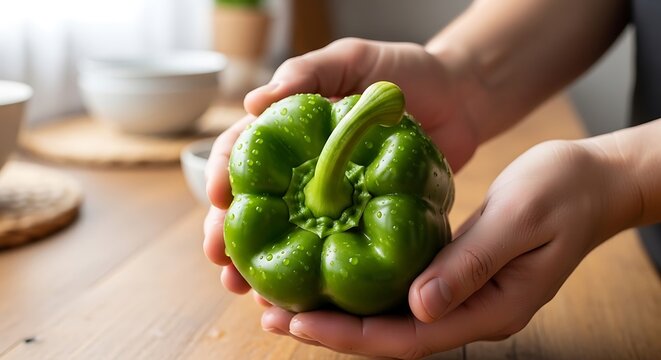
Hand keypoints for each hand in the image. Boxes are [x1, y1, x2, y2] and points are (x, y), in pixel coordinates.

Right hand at [204, 38, 478, 291]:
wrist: (461, 100)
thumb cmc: (407, 73)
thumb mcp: (352, 61)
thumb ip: (307, 74)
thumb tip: (252, 103)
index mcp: (290, 132)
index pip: (241, 153)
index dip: (222, 175)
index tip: (217, 199)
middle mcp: (303, 170)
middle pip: (256, 206)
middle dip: (229, 236)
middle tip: (223, 265)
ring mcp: (332, 201)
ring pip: (286, 238)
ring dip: (260, 268)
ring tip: (246, 291)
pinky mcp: (363, 223)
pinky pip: (333, 254)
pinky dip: (312, 280)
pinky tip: (295, 301)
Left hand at [258, 140, 632, 357]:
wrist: (592, 181)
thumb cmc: (562, 194)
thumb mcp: (517, 222)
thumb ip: (469, 266)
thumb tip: (418, 307)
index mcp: (490, 310)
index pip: (409, 338)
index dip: (350, 337)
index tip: (298, 323)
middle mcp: (471, 312)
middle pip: (391, 334)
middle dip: (331, 329)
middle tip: (273, 314)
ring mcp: (462, 294)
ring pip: (391, 314)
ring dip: (341, 310)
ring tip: (287, 298)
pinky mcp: (455, 272)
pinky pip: (401, 287)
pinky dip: (363, 284)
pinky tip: (332, 268)